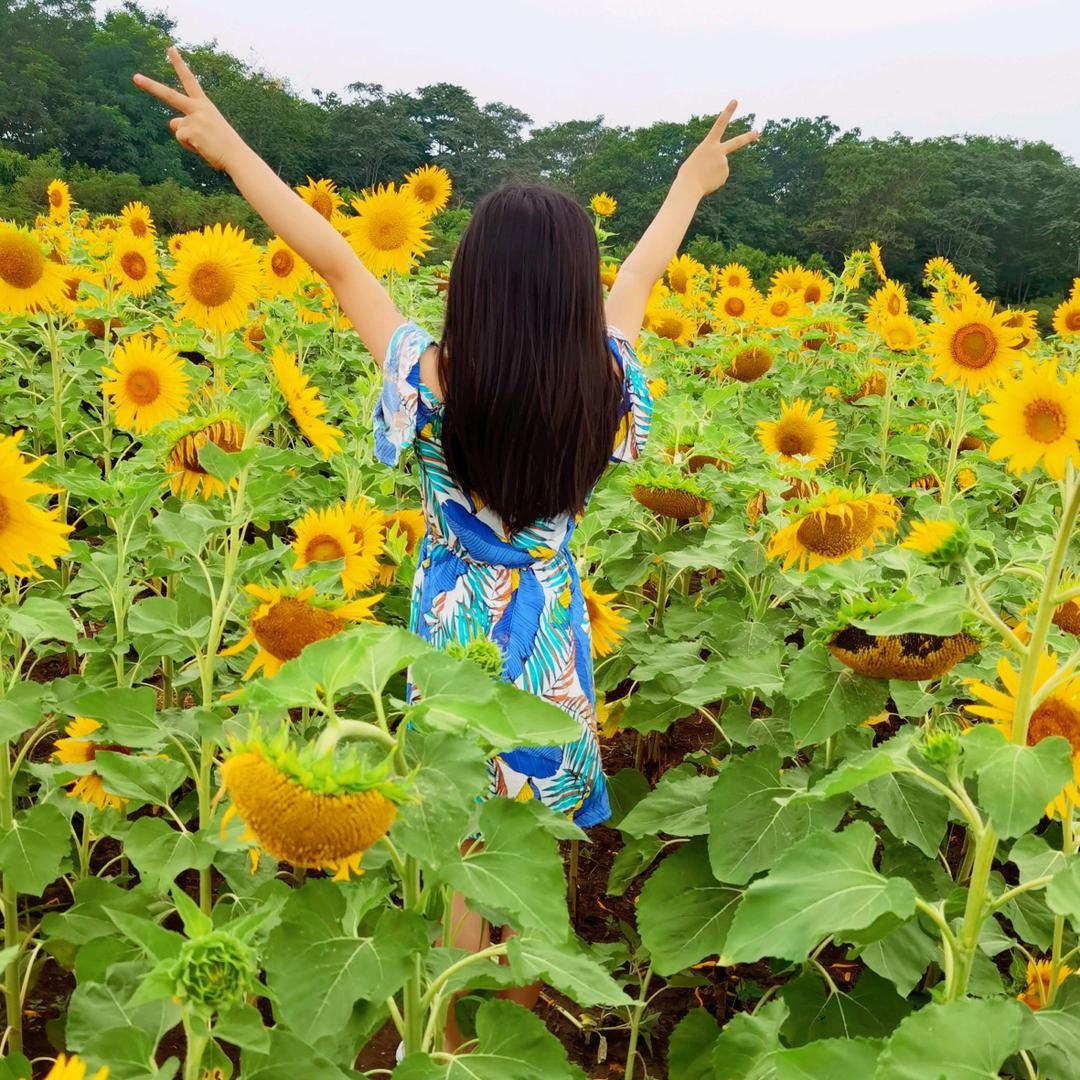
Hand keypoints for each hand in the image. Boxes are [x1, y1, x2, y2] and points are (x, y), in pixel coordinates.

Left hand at [133, 46, 243, 171]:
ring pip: (177, 128)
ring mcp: (194, 119)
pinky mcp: (191, 131)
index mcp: (205, 105)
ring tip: (206, 144)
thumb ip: (187, 123)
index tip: (170, 49)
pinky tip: (203, 149)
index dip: (179, 64)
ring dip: (188, 139)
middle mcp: (198, 108)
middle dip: (151, 86)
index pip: (190, 80)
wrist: (237, 156)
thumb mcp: (205, 129)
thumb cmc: (224, 145)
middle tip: (135, 78)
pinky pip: (181, 139)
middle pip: (169, 95)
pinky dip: (190, 147)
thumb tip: (171, 122)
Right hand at [677, 100, 758, 198]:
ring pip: (720, 166)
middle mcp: (719, 152)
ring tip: (703, 176)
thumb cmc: (688, 173)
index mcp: (708, 144)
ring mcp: (724, 163)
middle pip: (736, 142)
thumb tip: (723, 167)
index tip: (735, 101)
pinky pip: (720, 176)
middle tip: (757, 133)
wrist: (689, 186)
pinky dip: (714, 180)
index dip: (728, 112)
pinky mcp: (725, 175)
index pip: (719, 124)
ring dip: (712, 172)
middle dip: (748, 137)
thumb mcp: (698, 159)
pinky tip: (707, 182)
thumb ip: (711, 158)